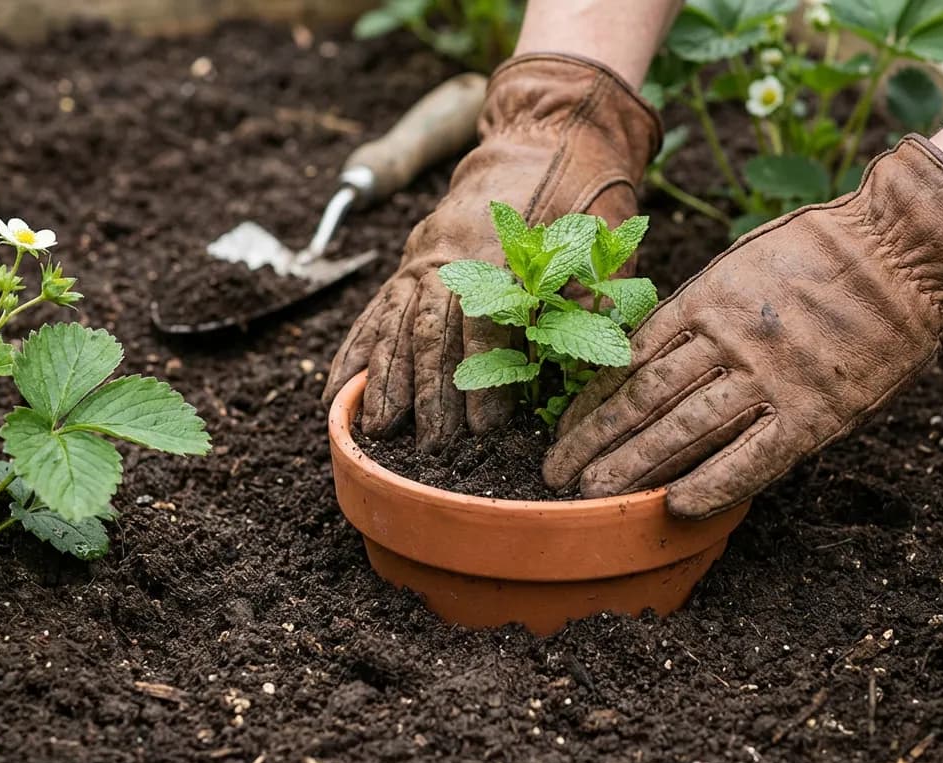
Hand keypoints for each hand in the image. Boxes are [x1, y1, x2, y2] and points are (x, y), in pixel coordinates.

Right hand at [323, 53, 659, 449]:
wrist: (549, 135)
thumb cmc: (585, 200)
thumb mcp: (605, 246)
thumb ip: (589, 304)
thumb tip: (581, 368)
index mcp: (507, 253)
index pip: (487, 322)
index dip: (484, 376)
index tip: (485, 426)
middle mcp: (455, 256)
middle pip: (433, 329)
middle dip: (429, 394)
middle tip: (432, 447)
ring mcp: (425, 258)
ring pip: (398, 322)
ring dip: (387, 379)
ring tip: (378, 429)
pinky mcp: (410, 262)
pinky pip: (375, 311)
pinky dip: (355, 353)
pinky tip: (337, 393)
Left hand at [542, 136, 942, 518]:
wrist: (908, 248)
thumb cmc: (826, 248)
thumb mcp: (744, 260)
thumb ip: (701, 306)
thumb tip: (655, 347)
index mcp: (706, 298)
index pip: (629, 360)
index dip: (591, 400)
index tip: (560, 429)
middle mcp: (727, 340)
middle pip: (643, 398)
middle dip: (594, 440)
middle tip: (554, 474)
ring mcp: (770, 377)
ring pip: (684, 428)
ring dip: (633, 465)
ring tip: (592, 494)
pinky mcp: (815, 411)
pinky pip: (753, 456)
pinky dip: (714, 483)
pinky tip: (676, 506)